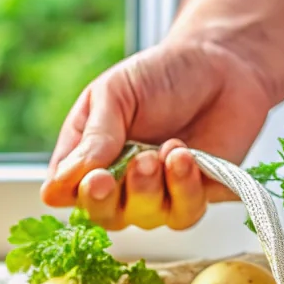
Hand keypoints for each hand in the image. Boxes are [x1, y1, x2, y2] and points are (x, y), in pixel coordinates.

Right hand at [40, 38, 275, 229]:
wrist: (221, 65)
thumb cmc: (160, 75)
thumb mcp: (115, 94)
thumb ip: (93, 137)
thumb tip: (61, 182)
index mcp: (87, 157)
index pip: (66, 192)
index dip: (75, 193)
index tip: (94, 178)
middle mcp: (119, 184)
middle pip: (104, 216)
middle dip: (115, 197)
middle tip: (134, 164)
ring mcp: (156, 195)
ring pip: (145, 218)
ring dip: (152, 190)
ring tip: (166, 151)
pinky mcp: (193, 198)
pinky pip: (184, 213)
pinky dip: (184, 188)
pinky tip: (185, 154)